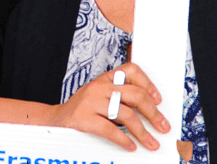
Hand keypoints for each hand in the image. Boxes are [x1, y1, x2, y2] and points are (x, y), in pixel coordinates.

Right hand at [46, 63, 169, 150]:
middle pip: (135, 95)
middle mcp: (99, 87)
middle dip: (153, 113)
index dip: (148, 84)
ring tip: (151, 143)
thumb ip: (119, 97)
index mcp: (105, 79)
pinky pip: (110, 130)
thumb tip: (149, 112)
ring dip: (142, 132)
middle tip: (163, 127)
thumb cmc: (82, 111)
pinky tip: (131, 146)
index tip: (158, 100)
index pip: (131, 71)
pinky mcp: (83, 118)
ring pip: (126, 115)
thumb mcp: (99, 96)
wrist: (53, 121)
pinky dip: (124, 140)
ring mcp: (91, 102)